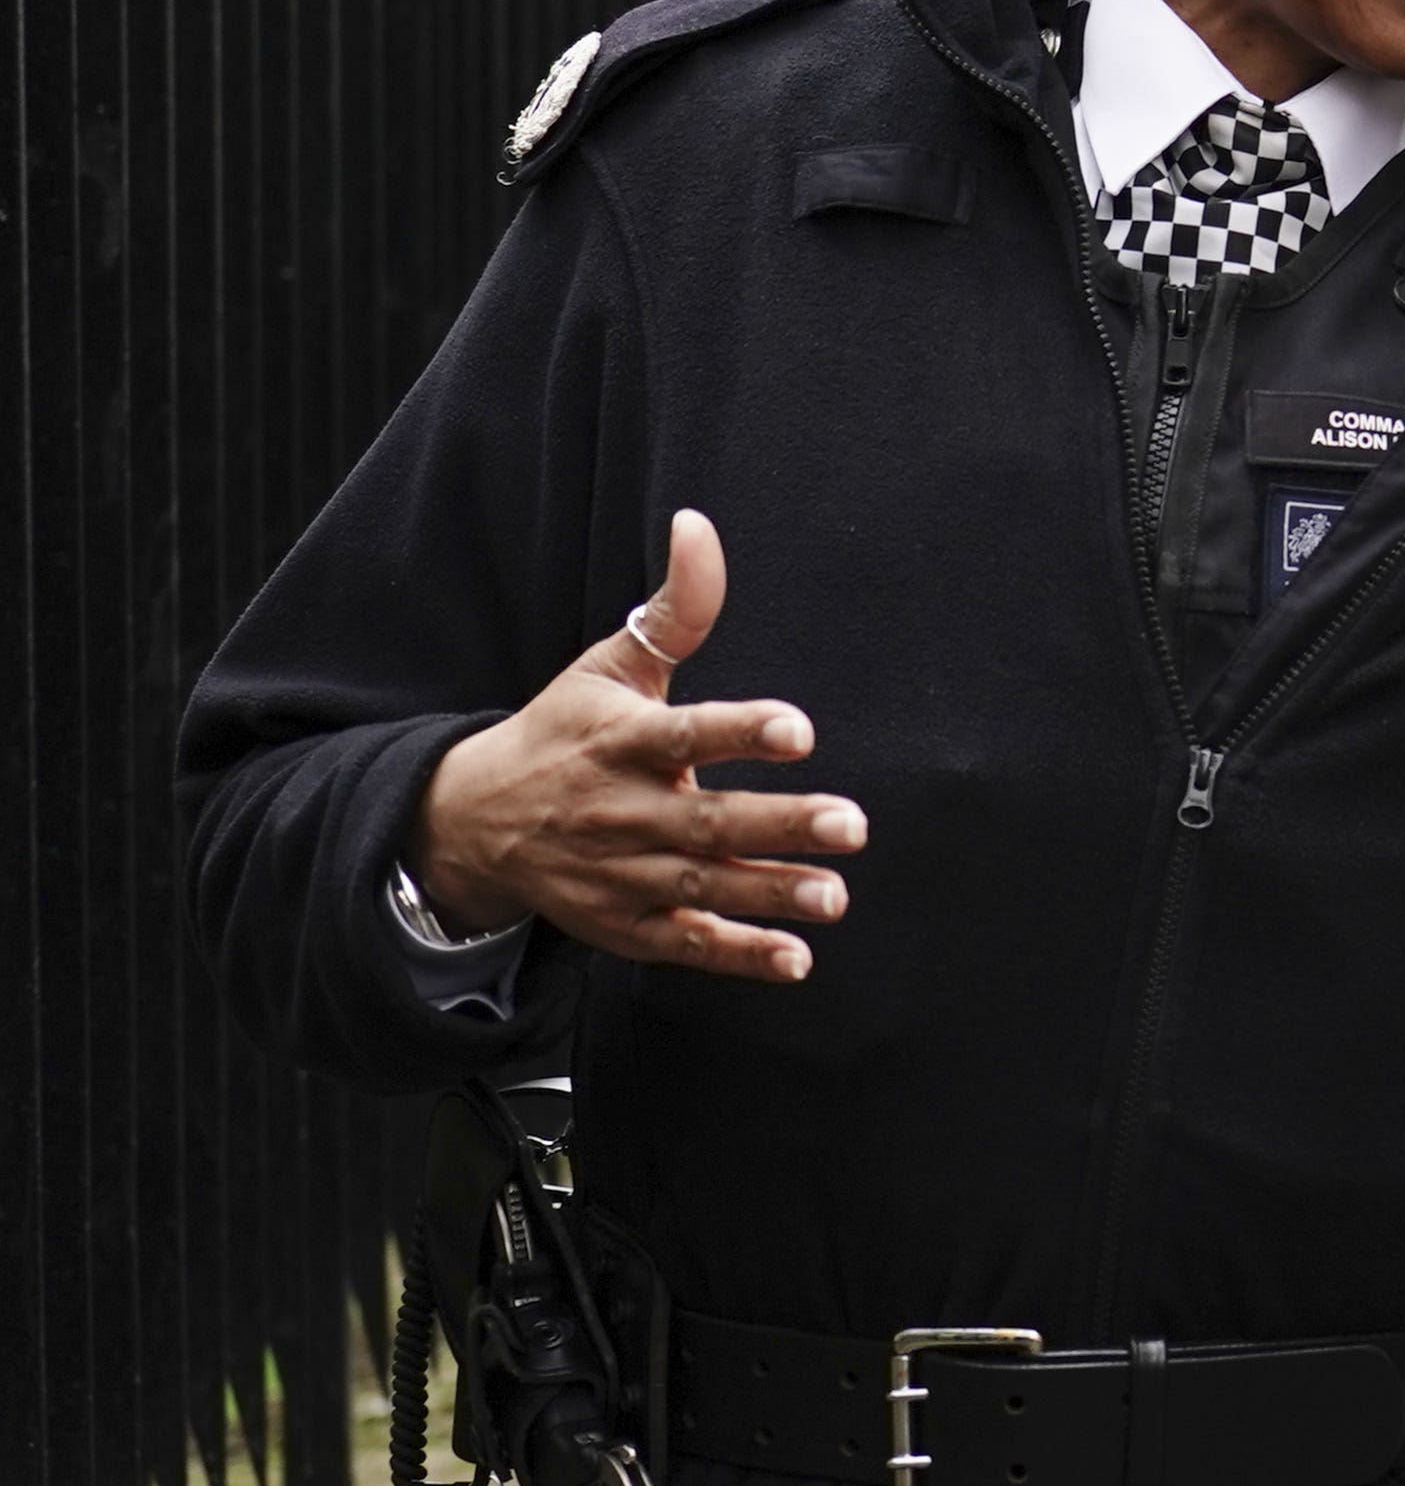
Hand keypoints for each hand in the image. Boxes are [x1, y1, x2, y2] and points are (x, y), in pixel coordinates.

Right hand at [408, 509, 865, 982]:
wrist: (471, 822)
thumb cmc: (563, 732)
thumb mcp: (609, 666)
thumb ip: (674, 609)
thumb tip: (699, 525)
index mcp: (620, 741)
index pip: (686, 734)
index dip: (741, 732)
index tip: (799, 731)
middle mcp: (622, 811)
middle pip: (707, 821)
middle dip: (780, 824)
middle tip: (851, 824)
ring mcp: (622, 874)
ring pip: (704, 888)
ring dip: (771, 893)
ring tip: (834, 896)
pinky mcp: (624, 926)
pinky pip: (685, 946)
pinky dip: (737, 957)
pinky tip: (795, 960)